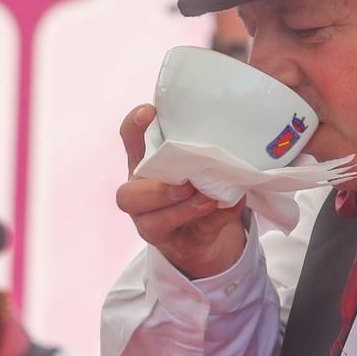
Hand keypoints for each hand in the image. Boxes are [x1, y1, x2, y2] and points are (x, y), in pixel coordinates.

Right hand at [116, 104, 246, 279]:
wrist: (200, 238)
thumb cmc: (193, 189)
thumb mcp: (192, 164)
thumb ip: (201, 151)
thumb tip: (228, 135)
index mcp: (142, 168)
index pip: (129, 141)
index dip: (133, 126)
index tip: (149, 111)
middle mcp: (140, 197)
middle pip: (127, 197)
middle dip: (156, 191)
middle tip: (184, 185)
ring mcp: (153, 225)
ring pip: (154, 222)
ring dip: (182, 209)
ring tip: (206, 199)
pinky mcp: (177, 245)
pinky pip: (192, 235)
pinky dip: (212, 220)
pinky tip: (225, 207)